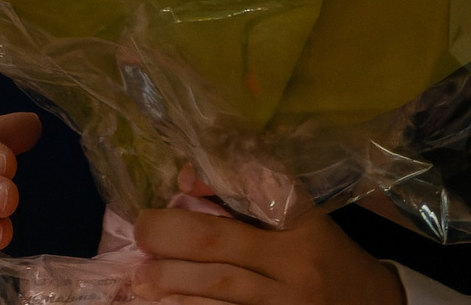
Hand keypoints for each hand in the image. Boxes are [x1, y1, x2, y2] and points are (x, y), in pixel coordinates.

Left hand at [134, 173, 401, 304]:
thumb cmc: (328, 258)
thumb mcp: (303, 221)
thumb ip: (250, 196)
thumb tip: (185, 180)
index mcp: (302, 226)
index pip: (259, 188)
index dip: (213, 178)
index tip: (181, 180)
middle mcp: (295, 264)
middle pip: (216, 241)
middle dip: (168, 234)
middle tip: (142, 231)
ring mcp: (287, 304)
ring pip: (216, 288)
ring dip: (170, 280)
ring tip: (143, 277)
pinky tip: (167, 303)